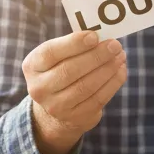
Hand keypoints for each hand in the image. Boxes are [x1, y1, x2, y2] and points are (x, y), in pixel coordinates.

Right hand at [22, 31, 127, 153]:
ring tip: (120, 56)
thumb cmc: (61, 70)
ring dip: (108, 69)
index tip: (94, 36)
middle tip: (115, 45)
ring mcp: (56, 106)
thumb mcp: (58, 57)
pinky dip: (113, 82)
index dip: (73, 44)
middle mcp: (40, 88)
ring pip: (87, 85)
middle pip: (70, 70)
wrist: (57, 107)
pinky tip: (120, 70)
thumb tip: (102, 36)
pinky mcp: (76, 117)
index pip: (51, 53)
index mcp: (33, 66)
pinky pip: (99, 98)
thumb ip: (74, 45)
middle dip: (97, 56)